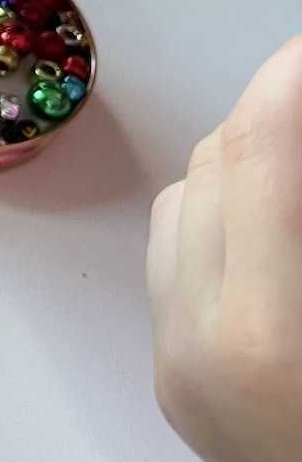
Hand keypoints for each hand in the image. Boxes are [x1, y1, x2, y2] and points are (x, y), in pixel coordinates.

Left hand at [148, 35, 301, 461]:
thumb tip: (296, 112)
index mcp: (263, 335)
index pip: (254, 152)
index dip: (285, 79)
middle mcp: (195, 345)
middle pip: (214, 166)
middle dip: (276, 112)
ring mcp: (174, 366)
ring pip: (185, 200)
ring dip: (247, 160)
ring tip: (300, 149)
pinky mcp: (172, 383)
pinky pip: (175, 258)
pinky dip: (223, 217)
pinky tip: (277, 217)